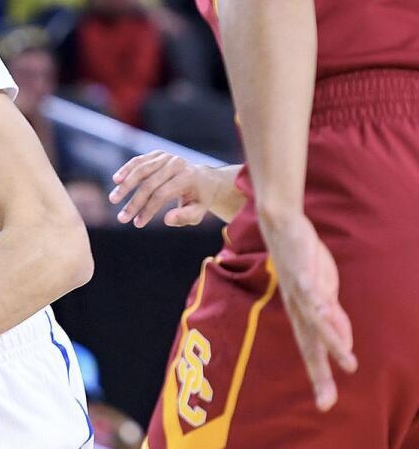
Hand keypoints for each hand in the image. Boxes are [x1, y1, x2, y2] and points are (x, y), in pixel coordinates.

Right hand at [110, 151, 217, 226]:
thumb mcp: (198, 212)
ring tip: (113, 199)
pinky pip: (138, 161)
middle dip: (134, 202)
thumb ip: (185, 217)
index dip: (148, 210)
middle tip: (121, 218)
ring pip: (140, 170)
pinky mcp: (157, 154)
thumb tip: (166, 219)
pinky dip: (126, 170)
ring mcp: (166, 157)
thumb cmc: (198, 200)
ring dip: (125, 186)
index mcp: (187, 177)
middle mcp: (176, 163)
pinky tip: (116, 180)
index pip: (162, 194)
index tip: (137, 224)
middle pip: (149, 184)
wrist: (203, 180)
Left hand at [260, 211, 356, 410]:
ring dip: (333, 343)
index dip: (319, 376)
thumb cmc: (302, 260)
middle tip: (326, 403)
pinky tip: (327, 315)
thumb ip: (333, 317)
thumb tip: (344, 343)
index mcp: (301, 314)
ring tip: (348, 363)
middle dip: (318, 374)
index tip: (326, 404)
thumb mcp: (323, 292)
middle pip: (309, 346)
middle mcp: (296, 308)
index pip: (311, 350)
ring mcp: (298, 291)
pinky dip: (321, 305)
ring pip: (315, 323)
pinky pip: (312, 292)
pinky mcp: (301, 273)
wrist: (282, 226)